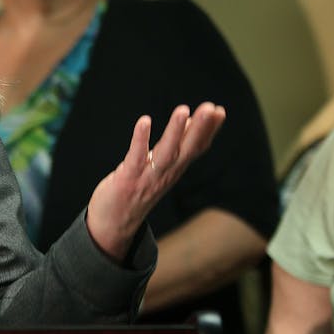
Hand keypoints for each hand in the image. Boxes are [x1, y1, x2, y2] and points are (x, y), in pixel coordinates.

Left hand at [85, 102, 225, 261]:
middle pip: (187, 150)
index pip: (196, 149)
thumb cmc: (136, 191)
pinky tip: (145, 121)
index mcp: (174, 170)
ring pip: (166, 153)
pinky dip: (141, 139)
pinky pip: (136, 157)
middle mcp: (165, 174)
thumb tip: (190, 122)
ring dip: (175, 132)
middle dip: (200, 128)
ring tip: (184, 110)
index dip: (209, 131)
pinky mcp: (127, 179)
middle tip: (212, 108)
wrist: (114, 225)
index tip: (220, 111)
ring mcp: (147, 177)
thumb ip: (176, 147)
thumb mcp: (160, 168)